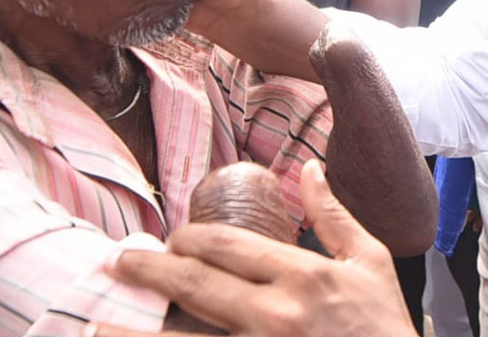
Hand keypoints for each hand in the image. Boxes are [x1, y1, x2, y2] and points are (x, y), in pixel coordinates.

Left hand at [87, 160, 416, 336]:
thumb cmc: (384, 327)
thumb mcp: (370, 262)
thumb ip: (333, 215)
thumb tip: (308, 168)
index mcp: (303, 276)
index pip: (228, 247)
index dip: (189, 239)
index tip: (172, 237)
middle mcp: (276, 315)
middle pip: (198, 285)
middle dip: (153, 269)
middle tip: (122, 262)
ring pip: (190, 336)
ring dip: (142, 326)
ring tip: (103, 318)